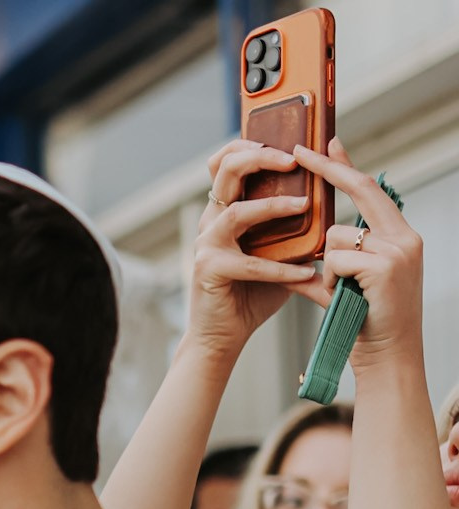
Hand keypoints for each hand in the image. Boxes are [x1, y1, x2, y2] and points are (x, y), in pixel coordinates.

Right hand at [186, 139, 326, 360]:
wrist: (225, 335)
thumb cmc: (253, 292)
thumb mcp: (281, 250)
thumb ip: (297, 226)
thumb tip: (335, 200)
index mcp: (226, 210)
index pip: (229, 162)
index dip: (253, 143)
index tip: (291, 140)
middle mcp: (211, 222)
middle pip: (223, 170)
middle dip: (258, 157)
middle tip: (292, 159)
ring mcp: (206, 245)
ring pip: (235, 211)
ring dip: (273, 206)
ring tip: (306, 205)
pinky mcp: (208, 270)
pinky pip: (248, 262)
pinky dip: (280, 269)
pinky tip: (306, 274)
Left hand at [295, 138, 425, 370]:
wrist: (386, 355)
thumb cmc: (363, 322)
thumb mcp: (345, 284)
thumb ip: (328, 262)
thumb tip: (296, 251)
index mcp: (398, 236)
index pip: (369, 190)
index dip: (346, 166)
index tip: (328, 143)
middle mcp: (404, 236)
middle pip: (360, 190)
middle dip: (328, 170)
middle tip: (301, 151)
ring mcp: (398, 249)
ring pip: (336, 236)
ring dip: (327, 266)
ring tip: (343, 293)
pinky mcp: (385, 266)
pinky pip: (335, 259)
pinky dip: (330, 279)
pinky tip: (346, 297)